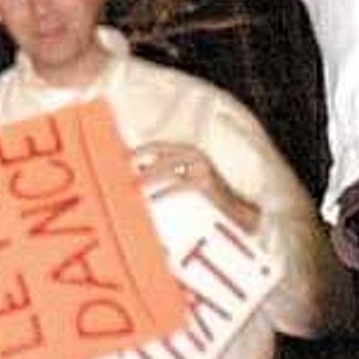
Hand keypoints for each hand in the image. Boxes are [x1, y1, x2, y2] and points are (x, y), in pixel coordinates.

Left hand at [129, 139, 251, 228]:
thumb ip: (167, 171)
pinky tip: (152, 200)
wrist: (237, 211)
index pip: (158, 146)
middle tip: (122, 172)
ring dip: (148, 179)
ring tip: (133, 187)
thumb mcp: (187, 177)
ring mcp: (201, 168)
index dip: (139, 151)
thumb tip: (136, 170)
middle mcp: (195, 155)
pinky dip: (163, 193)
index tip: (122, 158)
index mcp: (188, 151)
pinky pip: (178, 186)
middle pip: (160, 156)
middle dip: (140, 163)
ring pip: (167, 170)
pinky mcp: (205, 183)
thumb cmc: (206, 196)